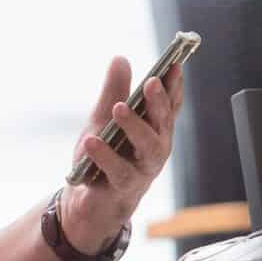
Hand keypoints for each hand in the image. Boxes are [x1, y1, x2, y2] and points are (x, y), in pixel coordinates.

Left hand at [60, 55, 182, 253]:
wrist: (87, 202)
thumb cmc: (102, 158)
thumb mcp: (103, 119)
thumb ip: (113, 91)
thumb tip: (121, 59)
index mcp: (154, 130)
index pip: (169, 105)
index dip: (174, 86)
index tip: (174, 65)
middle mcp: (155, 149)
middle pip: (163, 123)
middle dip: (159, 102)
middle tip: (151, 82)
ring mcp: (143, 170)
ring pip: (148, 148)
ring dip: (135, 127)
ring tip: (118, 107)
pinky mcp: (123, 188)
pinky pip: (118, 172)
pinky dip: (104, 156)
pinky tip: (90, 141)